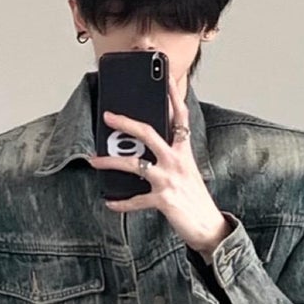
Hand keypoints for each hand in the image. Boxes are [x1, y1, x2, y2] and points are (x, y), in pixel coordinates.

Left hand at [89, 75, 232, 256]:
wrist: (208, 226)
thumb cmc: (195, 198)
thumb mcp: (187, 171)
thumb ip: (172, 156)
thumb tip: (148, 148)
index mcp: (184, 151)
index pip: (179, 116)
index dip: (172, 95)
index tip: (165, 77)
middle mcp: (176, 161)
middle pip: (148, 133)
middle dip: (126, 123)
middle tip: (108, 115)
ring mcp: (169, 180)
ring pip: (134, 165)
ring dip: (110, 162)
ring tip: (94, 161)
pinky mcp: (163, 200)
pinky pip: (135, 200)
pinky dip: (121, 203)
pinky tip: (109, 203)